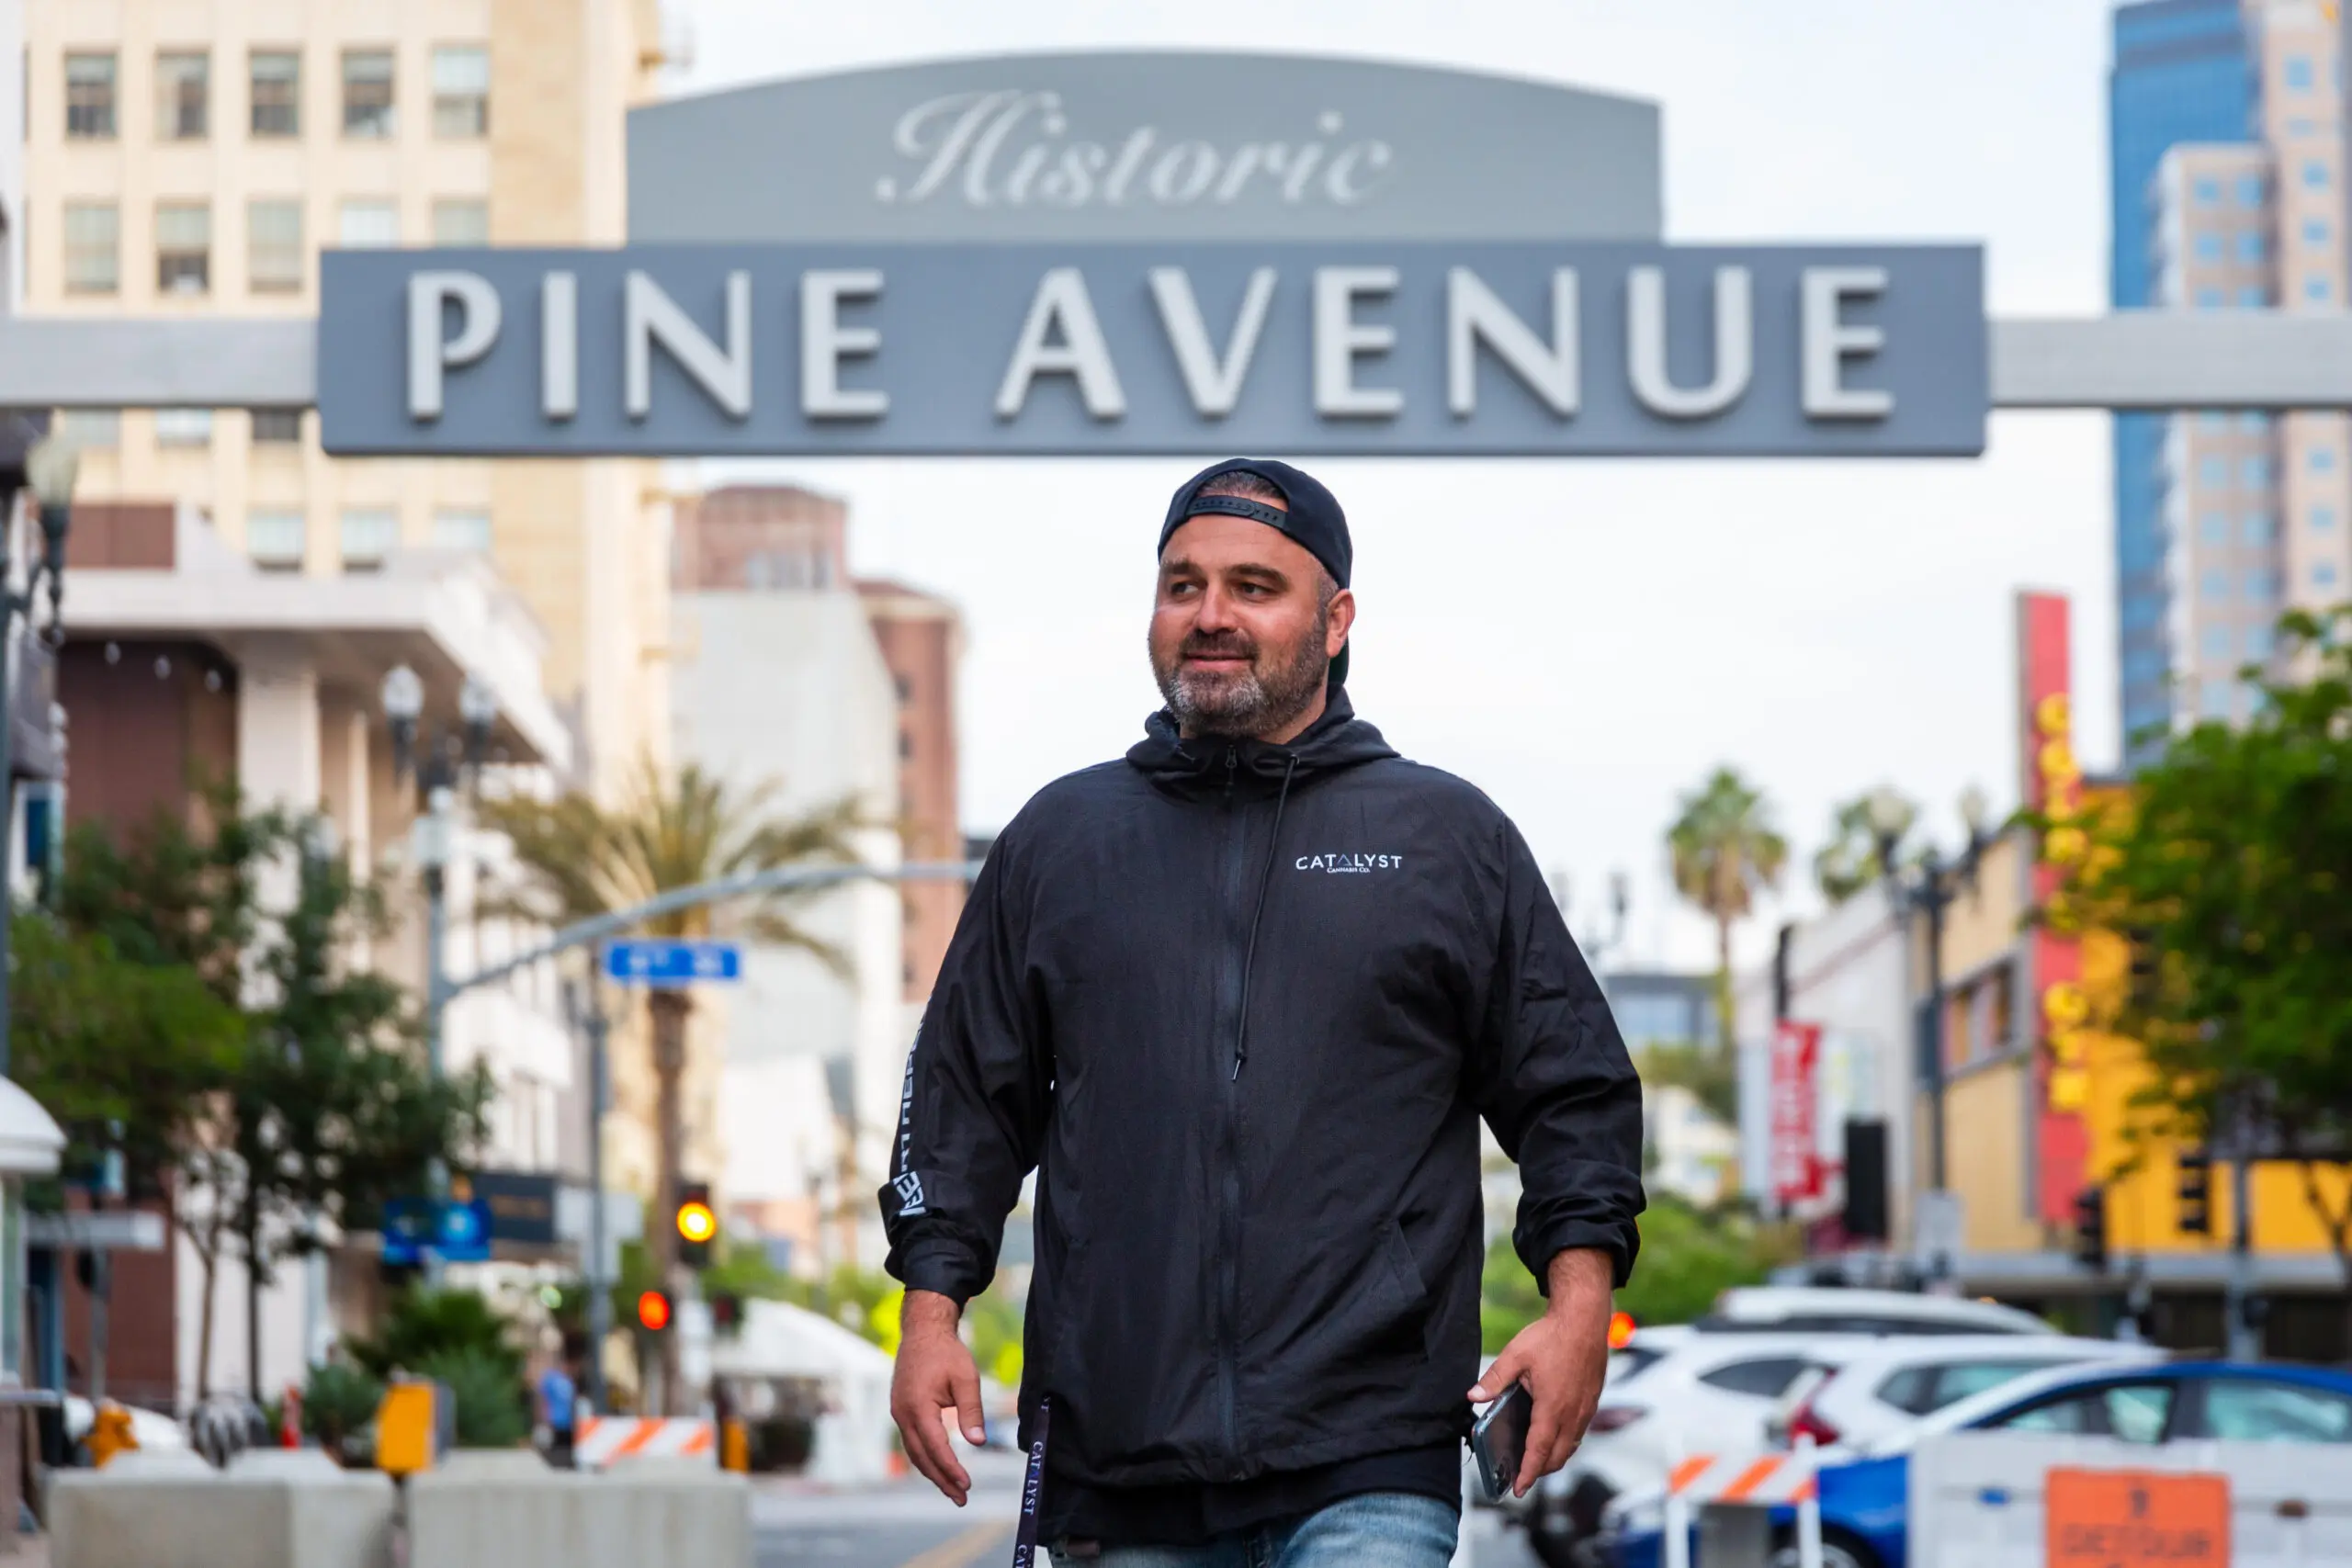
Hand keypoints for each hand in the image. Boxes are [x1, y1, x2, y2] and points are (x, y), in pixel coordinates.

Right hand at [890, 1289, 986, 1504]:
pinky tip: (939, 1467)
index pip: (936, 1447)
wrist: (922, 1331)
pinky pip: (912, 1441)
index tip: (966, 1485)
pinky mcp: (901, 1411)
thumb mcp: (966, 1378)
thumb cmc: (947, 1352)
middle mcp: (903, 1414)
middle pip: (921, 1456)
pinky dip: (926, 1458)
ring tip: (953, 1490)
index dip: (951, 1468)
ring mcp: (898, 1413)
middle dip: (941, 1479)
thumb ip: (971, 1410)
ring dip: (933, 1472)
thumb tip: (978, 1442)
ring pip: (915, 1452)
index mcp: (918, 1406)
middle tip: (961, 1498)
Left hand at [1469, 1248, 1612, 1497]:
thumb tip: (1473, 1396)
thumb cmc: (1552, 1336)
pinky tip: (1553, 1435)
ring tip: (1535, 1461)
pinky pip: (1578, 1432)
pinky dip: (1565, 1442)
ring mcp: (1585, 1409)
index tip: (1518, 1489)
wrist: (1585, 1319)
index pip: (1539, 1452)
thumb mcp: (1515, 1356)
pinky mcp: (1591, 1401)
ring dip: (1553, 1458)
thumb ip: (1494, 1380)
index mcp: (1553, 1408)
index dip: (1528, 1473)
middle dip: (1540, 1471)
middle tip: (1522, 1477)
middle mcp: (1573, 1414)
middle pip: (1557, 1456)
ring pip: (1570, 1446)